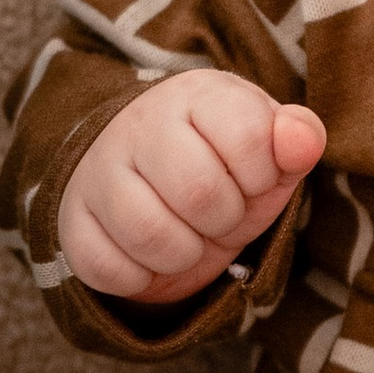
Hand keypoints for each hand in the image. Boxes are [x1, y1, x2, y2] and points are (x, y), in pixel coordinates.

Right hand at [59, 72, 324, 305]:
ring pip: (150, 234)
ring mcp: (97, 171)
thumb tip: (302, 140)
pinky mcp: (71, 220)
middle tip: (217, 213)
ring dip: (184, 253)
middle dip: (224, 218)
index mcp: (196, 95)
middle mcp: (138, 124)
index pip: (248, 136)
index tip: (251, 177)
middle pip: (198, 191)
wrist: (148, 185)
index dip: (262, 174)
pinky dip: (139, 277)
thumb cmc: (221, 167)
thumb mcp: (268, 153)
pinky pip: (107, 268)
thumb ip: (297, 139)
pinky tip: (147, 254)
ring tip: (186, 234)